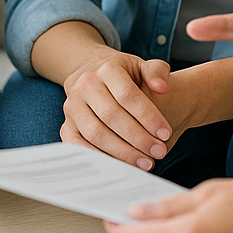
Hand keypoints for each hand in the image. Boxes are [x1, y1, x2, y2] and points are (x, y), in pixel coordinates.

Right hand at [60, 50, 175, 170]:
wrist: (92, 75)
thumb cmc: (123, 75)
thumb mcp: (141, 67)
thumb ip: (156, 72)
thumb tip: (162, 88)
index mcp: (106, 69)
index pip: (127, 94)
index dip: (147, 116)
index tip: (165, 133)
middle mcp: (85, 85)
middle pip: (111, 116)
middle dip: (138, 138)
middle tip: (159, 151)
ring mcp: (73, 106)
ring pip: (95, 133)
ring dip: (122, 152)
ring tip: (146, 162)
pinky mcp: (67, 125)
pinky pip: (79, 146)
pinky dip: (100, 158)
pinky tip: (122, 166)